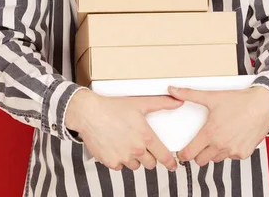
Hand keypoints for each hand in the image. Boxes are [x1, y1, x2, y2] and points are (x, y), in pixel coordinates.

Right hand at [65, 89, 182, 170]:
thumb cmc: (113, 107)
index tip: (172, 165)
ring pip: (135, 165)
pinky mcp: (110, 162)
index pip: (163, 156)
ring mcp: (123, 157)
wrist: (89, 113)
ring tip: (126, 142)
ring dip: (134, 158)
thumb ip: (162, 103)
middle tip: (142, 146)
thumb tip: (178, 102)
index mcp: (145, 136)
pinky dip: (119, 159)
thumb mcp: (140, 103)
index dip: (169, 162)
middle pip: (150, 163)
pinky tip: (115, 145)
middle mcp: (136, 150)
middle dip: (149, 156)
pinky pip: (120, 166)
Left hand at [168, 85, 268, 165]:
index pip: (189, 153)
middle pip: (201, 160)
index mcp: (210, 133)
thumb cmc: (238, 101)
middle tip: (200, 142)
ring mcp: (233, 151)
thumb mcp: (212, 96)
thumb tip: (172, 89)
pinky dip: (228, 150)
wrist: (263, 105)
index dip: (183, 153)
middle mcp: (220, 145)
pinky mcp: (244, 153)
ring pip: (216, 159)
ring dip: (213, 152)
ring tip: (217, 137)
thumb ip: (189, 94)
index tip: (182, 151)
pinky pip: (231, 157)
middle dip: (198, 153)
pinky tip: (231, 137)